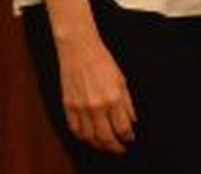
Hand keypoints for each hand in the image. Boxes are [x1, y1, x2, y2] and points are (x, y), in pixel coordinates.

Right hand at [56, 34, 135, 153]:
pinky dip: (82, 137)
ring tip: (105, 146)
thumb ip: (127, 103)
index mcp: (113, 98)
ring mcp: (80, 108)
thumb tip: (132, 120)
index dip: (127, 136)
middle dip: (114, 146)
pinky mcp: (68, 106)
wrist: (80, 51)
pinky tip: (88, 138)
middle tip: (120, 149)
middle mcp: (96, 106)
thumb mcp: (122, 80)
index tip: (130, 139)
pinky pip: (74, 129)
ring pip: (89, 137)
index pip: (122, 127)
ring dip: (98, 145)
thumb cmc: (102, 61)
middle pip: (105, 137)